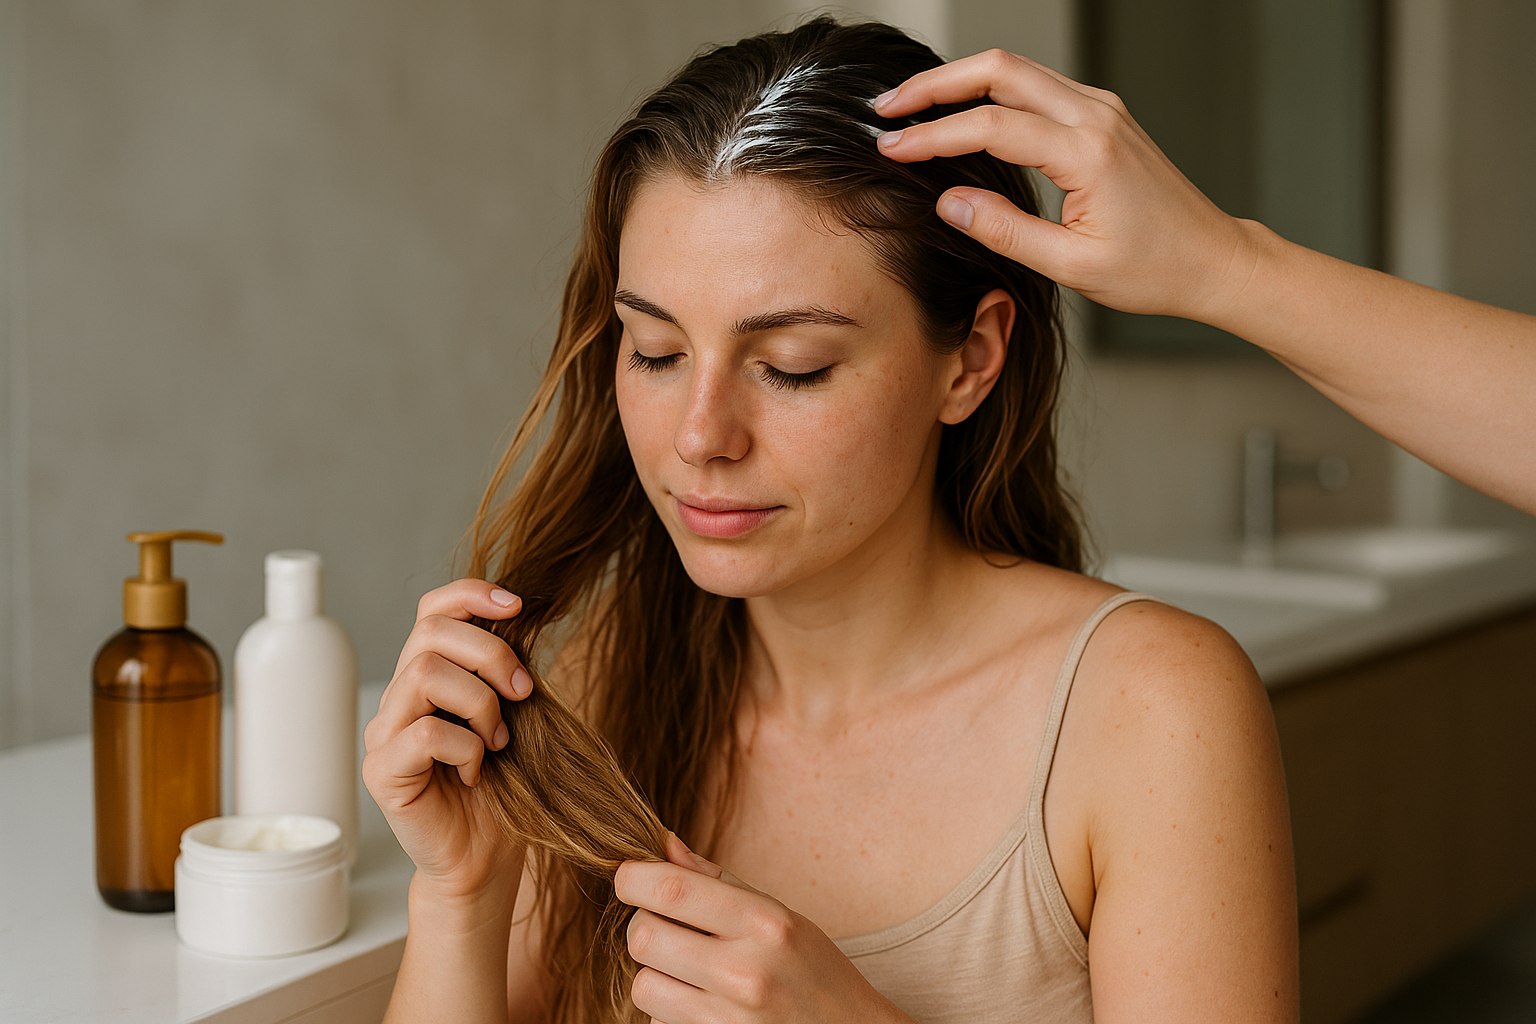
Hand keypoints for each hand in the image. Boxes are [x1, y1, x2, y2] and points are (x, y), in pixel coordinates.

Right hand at [362, 578, 531, 899]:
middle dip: (489, 652)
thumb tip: (522, 620)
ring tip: (498, 740)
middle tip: (523, 692)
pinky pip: (425, 734)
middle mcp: (399, 699)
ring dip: (480, 702)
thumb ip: (508, 672)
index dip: (470, 595)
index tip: (517, 605)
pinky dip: (465, 748)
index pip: (432, 610)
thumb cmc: (504, 788)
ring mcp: (384, 734)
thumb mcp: (515, 716)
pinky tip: (476, 773)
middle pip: (430, 633)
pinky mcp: (383, 772)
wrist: (488, 858)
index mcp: (430, 676)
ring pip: (424, 674)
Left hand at [615, 834, 912, 1023]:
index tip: (629, 877)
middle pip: (643, 937)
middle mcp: (746, 973)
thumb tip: (661, 844)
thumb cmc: (814, 971)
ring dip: (655, 976)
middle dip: (645, 927)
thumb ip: (716, 880)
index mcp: (765, 923)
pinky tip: (704, 1007)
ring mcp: (728, 1022)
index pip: (671, 889)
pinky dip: (669, 1013)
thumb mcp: (779, 915)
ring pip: (642, 987)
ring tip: (690, 974)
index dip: (633, 878)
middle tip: (670, 930)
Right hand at [874, 48, 1259, 325]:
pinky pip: (1036, 86)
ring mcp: (1101, 108)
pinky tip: (961, 112)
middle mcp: (1096, 115)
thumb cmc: (1153, 269)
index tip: (891, 148)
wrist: (1211, 258)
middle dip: (935, 84)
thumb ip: (1006, 231)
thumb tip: (949, 203)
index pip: (992, 126)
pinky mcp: (1102, 114)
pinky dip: (990, 91)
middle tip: (887, 108)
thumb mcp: (1072, 265)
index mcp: (1088, 153)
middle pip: (999, 70)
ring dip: (959, 81)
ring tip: (911, 107)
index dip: (933, 135)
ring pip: (1016, 70)